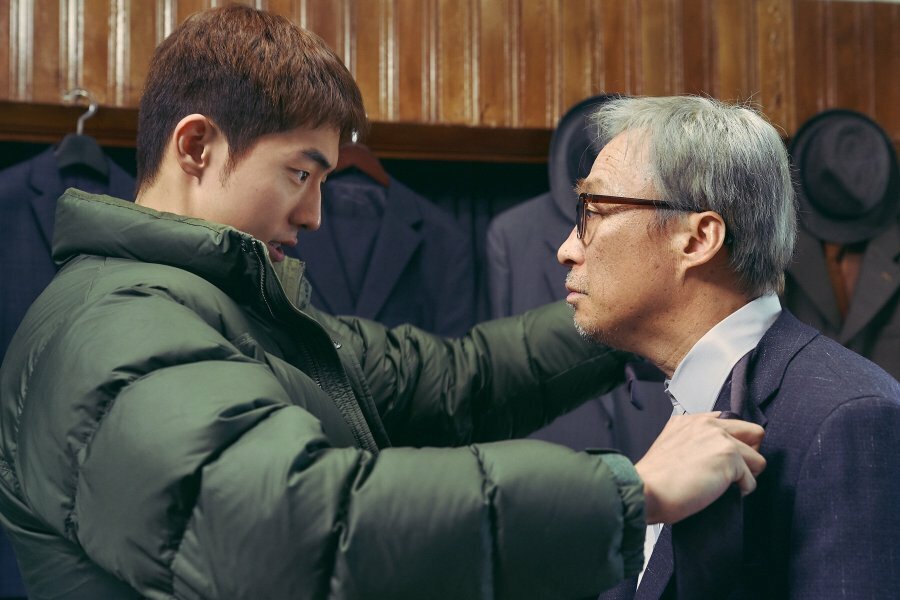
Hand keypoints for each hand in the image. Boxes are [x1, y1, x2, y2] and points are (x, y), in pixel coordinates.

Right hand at [634, 412, 764, 523]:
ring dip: (745, 476)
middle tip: (733, 473)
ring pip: (758, 459)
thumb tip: (713, 454)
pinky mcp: (730, 458)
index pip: (731, 423)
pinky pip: (751, 481)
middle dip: (750, 455)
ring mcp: (721, 439)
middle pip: (754, 433)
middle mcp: (708, 424)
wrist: (646, 489)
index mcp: (692, 420)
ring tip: (723, 485)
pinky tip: (719, 492)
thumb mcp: (670, 445)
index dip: (734, 444)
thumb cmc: (654, 477)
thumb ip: (694, 440)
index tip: (724, 460)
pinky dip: (740, 492)